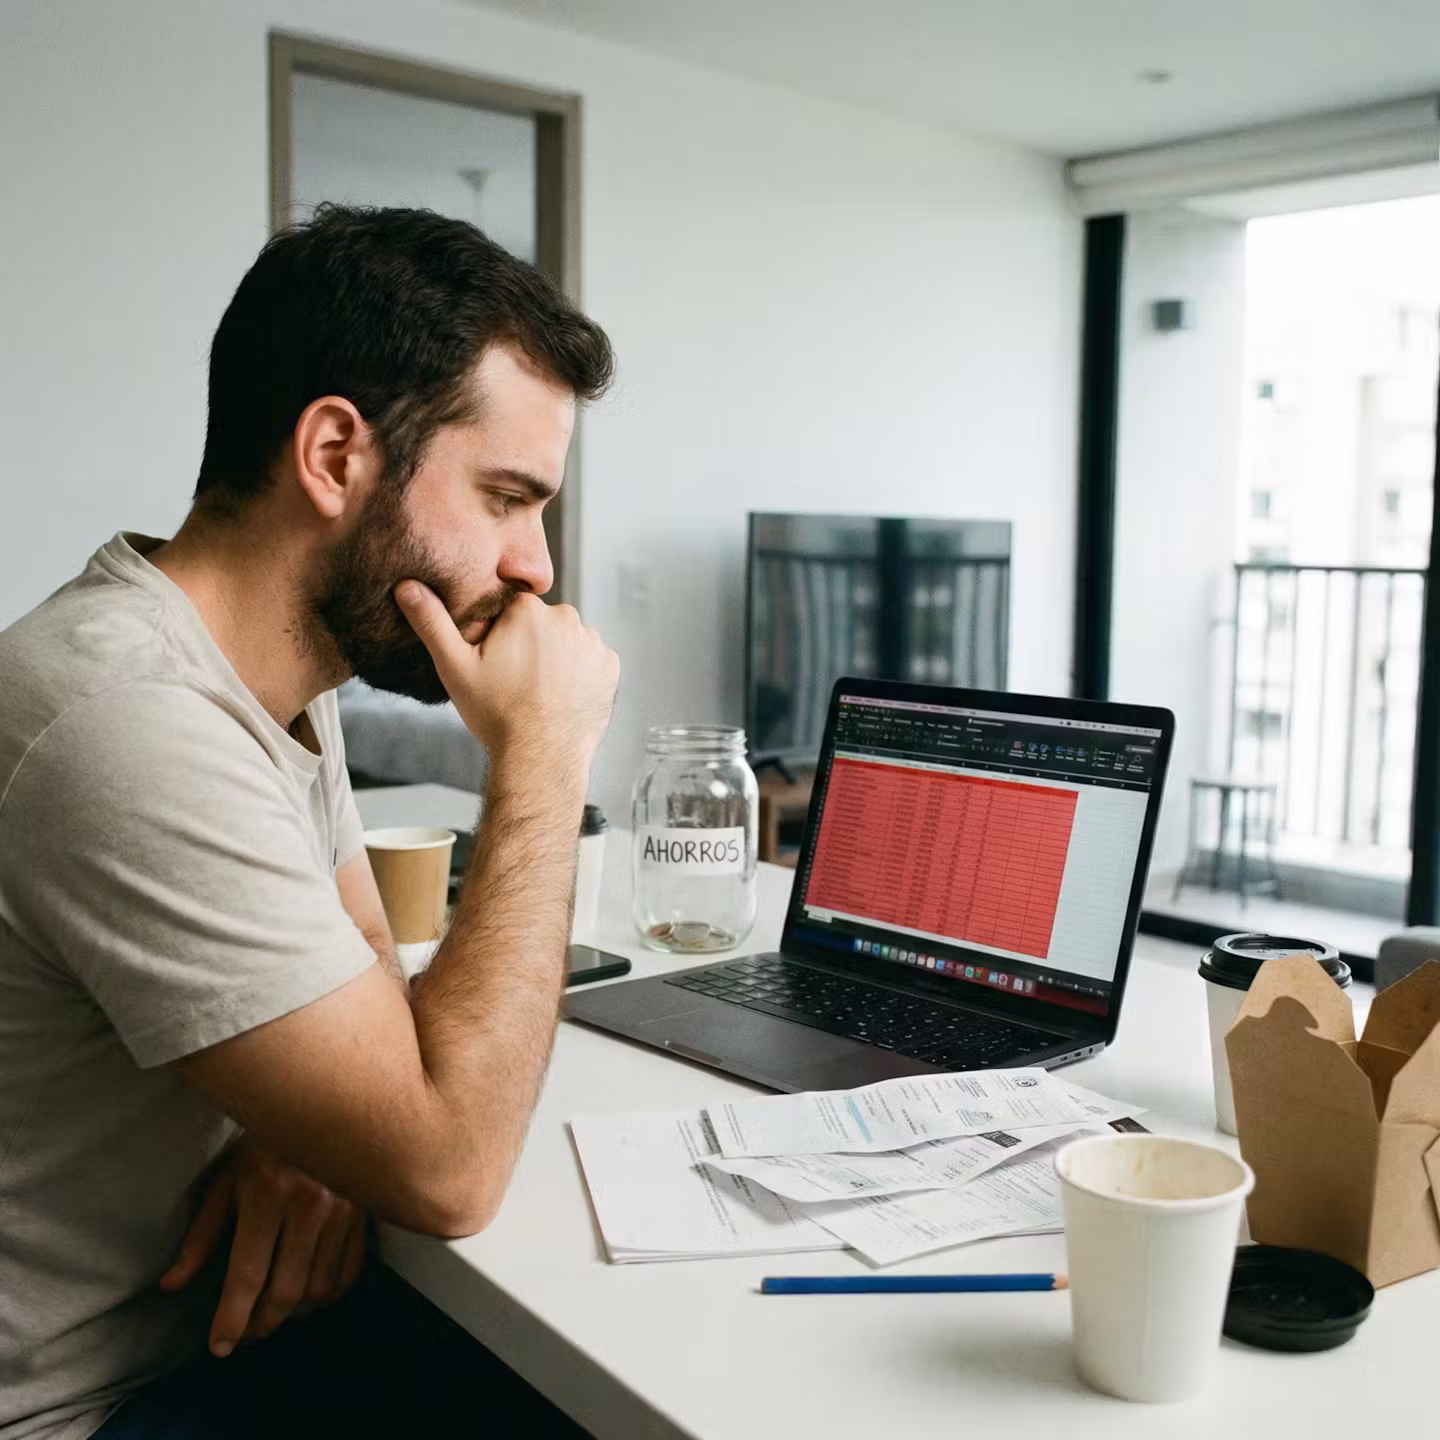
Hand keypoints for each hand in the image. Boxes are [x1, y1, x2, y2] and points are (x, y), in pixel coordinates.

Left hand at [159, 1136, 366, 1356]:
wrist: (319, 1100)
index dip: (230, 1319)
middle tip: (246, 1334)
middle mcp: (309, 1203)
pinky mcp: (365, 1211)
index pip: (247, 1275)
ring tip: (273, 1314)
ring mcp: (343, 1208)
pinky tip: (308, 1295)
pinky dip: (328, 1295)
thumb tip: (172, 1286)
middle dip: (261, 1324)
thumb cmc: (263, 1142)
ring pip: (319, 1288)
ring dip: (294, 1313)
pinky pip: (350, 1272)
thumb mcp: (225, 1181)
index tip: (219, 1346)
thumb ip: (201, 1236)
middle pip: (285, 1291)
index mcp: (267, 1193)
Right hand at [396, 584, 618, 766]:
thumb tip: (407, 586)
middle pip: (540, 623)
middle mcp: (567, 617)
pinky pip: (589, 661)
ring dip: (554, 658)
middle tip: (514, 681)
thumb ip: (432, 622)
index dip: (498, 635)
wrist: (540, 758)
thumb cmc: (496, 714)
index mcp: (528, 609)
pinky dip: (577, 674)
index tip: (494, 663)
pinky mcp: (610, 667)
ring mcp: (592, 642)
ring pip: (566, 641)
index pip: (510, 609)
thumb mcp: (454, 666)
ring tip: (537, 692)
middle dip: (528, 644)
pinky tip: (560, 696)